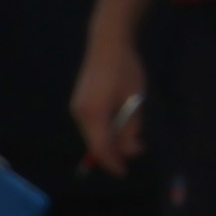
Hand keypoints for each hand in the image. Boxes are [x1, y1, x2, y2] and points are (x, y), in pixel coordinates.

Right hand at [70, 34, 146, 177]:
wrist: (107, 43)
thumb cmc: (125, 70)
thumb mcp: (134, 101)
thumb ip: (131, 129)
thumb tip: (131, 151)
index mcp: (94, 114)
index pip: (101, 148)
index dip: (112, 163)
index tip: (124, 172)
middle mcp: (80, 114)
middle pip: (95, 144)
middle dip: (114, 152)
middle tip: (138, 148)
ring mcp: (77, 108)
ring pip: (93, 135)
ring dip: (110, 141)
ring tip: (132, 134)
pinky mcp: (79, 103)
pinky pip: (91, 125)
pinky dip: (104, 131)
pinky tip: (119, 123)